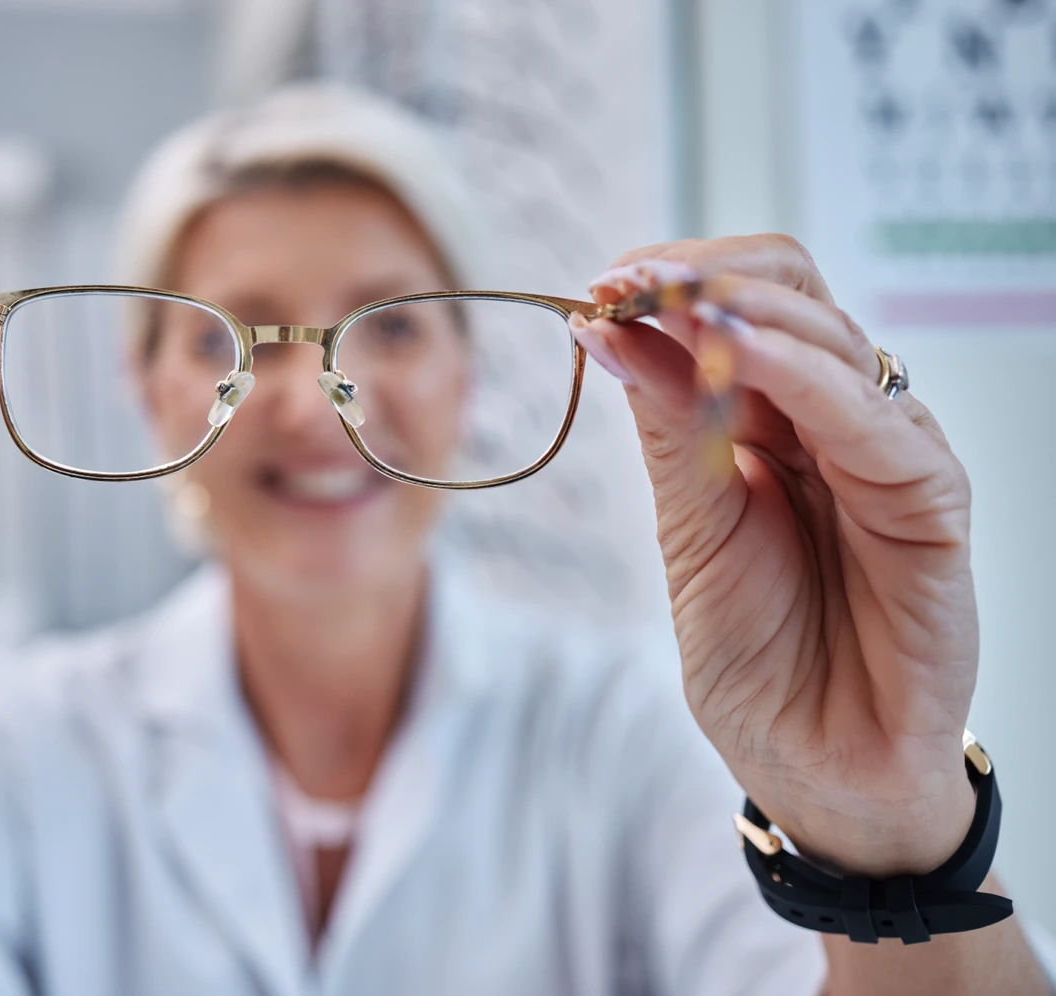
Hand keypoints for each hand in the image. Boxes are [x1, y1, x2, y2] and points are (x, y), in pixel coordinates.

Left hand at [571, 234, 976, 875]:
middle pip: (792, 294)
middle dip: (705, 275)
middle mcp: (834, 420)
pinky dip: (805, 378)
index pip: (739, 303)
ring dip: (746, 309)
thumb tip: (614, 328)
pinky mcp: (930, 503)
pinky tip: (743, 356)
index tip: (601, 280)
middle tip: (627, 280)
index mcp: (771, 420)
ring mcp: (886, 453)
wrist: (815, 765)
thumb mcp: (691, 531)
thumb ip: (670, 428)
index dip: (676, 279)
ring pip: (834, 340)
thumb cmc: (757, 656)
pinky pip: (875, 423)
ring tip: (670, 304)